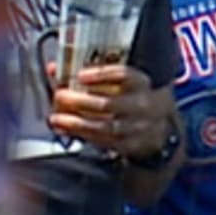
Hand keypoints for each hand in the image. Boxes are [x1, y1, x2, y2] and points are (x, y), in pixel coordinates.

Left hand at [50, 64, 174, 163]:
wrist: (160, 129)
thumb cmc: (134, 97)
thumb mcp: (124, 81)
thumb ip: (92, 73)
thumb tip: (55, 69)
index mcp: (142, 83)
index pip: (123, 75)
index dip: (100, 75)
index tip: (80, 75)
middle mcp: (142, 105)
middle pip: (110, 104)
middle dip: (81, 101)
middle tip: (60, 96)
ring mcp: (136, 128)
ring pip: (105, 126)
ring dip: (77, 123)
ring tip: (57, 118)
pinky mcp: (128, 145)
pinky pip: (103, 141)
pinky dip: (81, 134)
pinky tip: (65, 129)